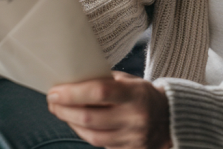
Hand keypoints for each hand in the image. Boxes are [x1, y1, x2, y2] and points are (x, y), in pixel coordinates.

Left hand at [47, 71, 171, 148]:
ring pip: (91, 136)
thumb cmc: (143, 94)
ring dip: (70, 123)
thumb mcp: (129, 81)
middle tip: (52, 101)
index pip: (99, 93)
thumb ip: (105, 81)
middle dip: (64, 110)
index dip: (73, 93)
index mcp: (134, 94)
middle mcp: (134, 118)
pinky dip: (84, 134)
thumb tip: (74, 80)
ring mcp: (131, 138)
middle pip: (90, 118)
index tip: (54, 90)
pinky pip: (99, 146)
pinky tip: (76, 124)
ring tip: (60, 111)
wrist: (169, 119)